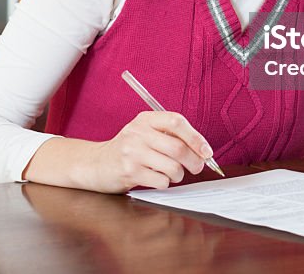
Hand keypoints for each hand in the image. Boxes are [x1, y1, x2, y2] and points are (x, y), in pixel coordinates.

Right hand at [84, 111, 210, 192]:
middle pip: (178, 147)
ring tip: (172, 174)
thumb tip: (202, 150)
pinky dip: (165, 183)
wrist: (96, 163)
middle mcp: (138, 133)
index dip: (196, 137)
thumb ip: (169, 135)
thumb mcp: (145, 133)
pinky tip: (156, 179)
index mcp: (145, 119)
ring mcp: (132, 152)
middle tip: (197, 168)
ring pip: (172, 167)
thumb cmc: (128, 149)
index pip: (176, 122)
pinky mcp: (129, 172)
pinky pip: (161, 181)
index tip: (207, 151)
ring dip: (179, 175)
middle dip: (194, 161)